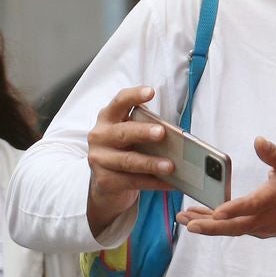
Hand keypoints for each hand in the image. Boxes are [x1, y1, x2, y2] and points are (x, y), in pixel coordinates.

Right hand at [86, 86, 175, 235]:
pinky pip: (133, 181)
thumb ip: (146, 127)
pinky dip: (154, 182)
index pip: (119, 102)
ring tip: (170, 166)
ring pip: (128, 161)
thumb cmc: (125, 151)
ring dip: (151, 163)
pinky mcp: (105, 181)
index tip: (151, 92)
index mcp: (108, 119)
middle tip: (162, 133)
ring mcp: (100, 160)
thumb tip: (176, 132)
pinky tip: (170, 183)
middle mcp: (100, 137)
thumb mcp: (131, 135)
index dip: (134, 96)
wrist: (106, 185)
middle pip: (122, 132)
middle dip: (143, 132)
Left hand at [176, 136, 275, 247]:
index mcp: (273, 199)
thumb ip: (274, 154)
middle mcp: (265, 217)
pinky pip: (237, 229)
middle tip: (185, 221)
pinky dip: (220, 225)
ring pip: (231, 229)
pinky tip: (205, 218)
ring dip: (208, 226)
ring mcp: (263, 227)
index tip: (216, 212)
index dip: (233, 209)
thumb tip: (258, 141)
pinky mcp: (261, 230)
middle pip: (233, 226)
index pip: (250, 206)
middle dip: (207, 225)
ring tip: (185, 218)